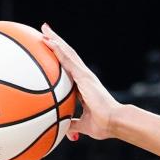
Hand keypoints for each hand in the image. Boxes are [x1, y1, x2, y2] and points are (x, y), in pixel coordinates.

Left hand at [41, 23, 121, 140]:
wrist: (114, 121)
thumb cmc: (104, 125)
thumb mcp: (83, 126)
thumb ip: (73, 125)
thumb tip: (63, 130)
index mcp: (85, 88)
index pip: (70, 69)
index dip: (61, 59)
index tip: (52, 51)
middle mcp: (85, 78)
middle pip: (68, 56)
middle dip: (57, 43)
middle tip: (46, 31)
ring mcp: (85, 75)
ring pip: (67, 53)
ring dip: (56, 40)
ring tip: (45, 29)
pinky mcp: (84, 76)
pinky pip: (67, 59)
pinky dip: (58, 49)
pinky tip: (49, 41)